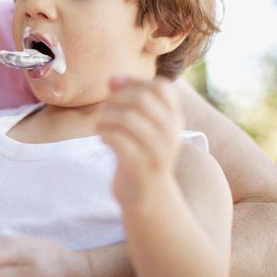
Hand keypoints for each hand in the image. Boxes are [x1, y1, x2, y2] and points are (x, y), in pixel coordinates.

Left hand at [97, 77, 184, 206]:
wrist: (148, 196)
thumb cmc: (140, 153)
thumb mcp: (143, 126)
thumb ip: (130, 101)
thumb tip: (113, 79)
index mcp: (175, 119)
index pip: (161, 87)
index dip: (135, 82)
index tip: (115, 90)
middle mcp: (171, 133)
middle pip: (140, 99)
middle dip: (115, 100)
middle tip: (104, 111)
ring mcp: (158, 150)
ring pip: (127, 117)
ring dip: (105, 117)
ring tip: (101, 125)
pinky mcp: (142, 166)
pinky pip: (117, 139)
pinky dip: (104, 134)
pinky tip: (102, 139)